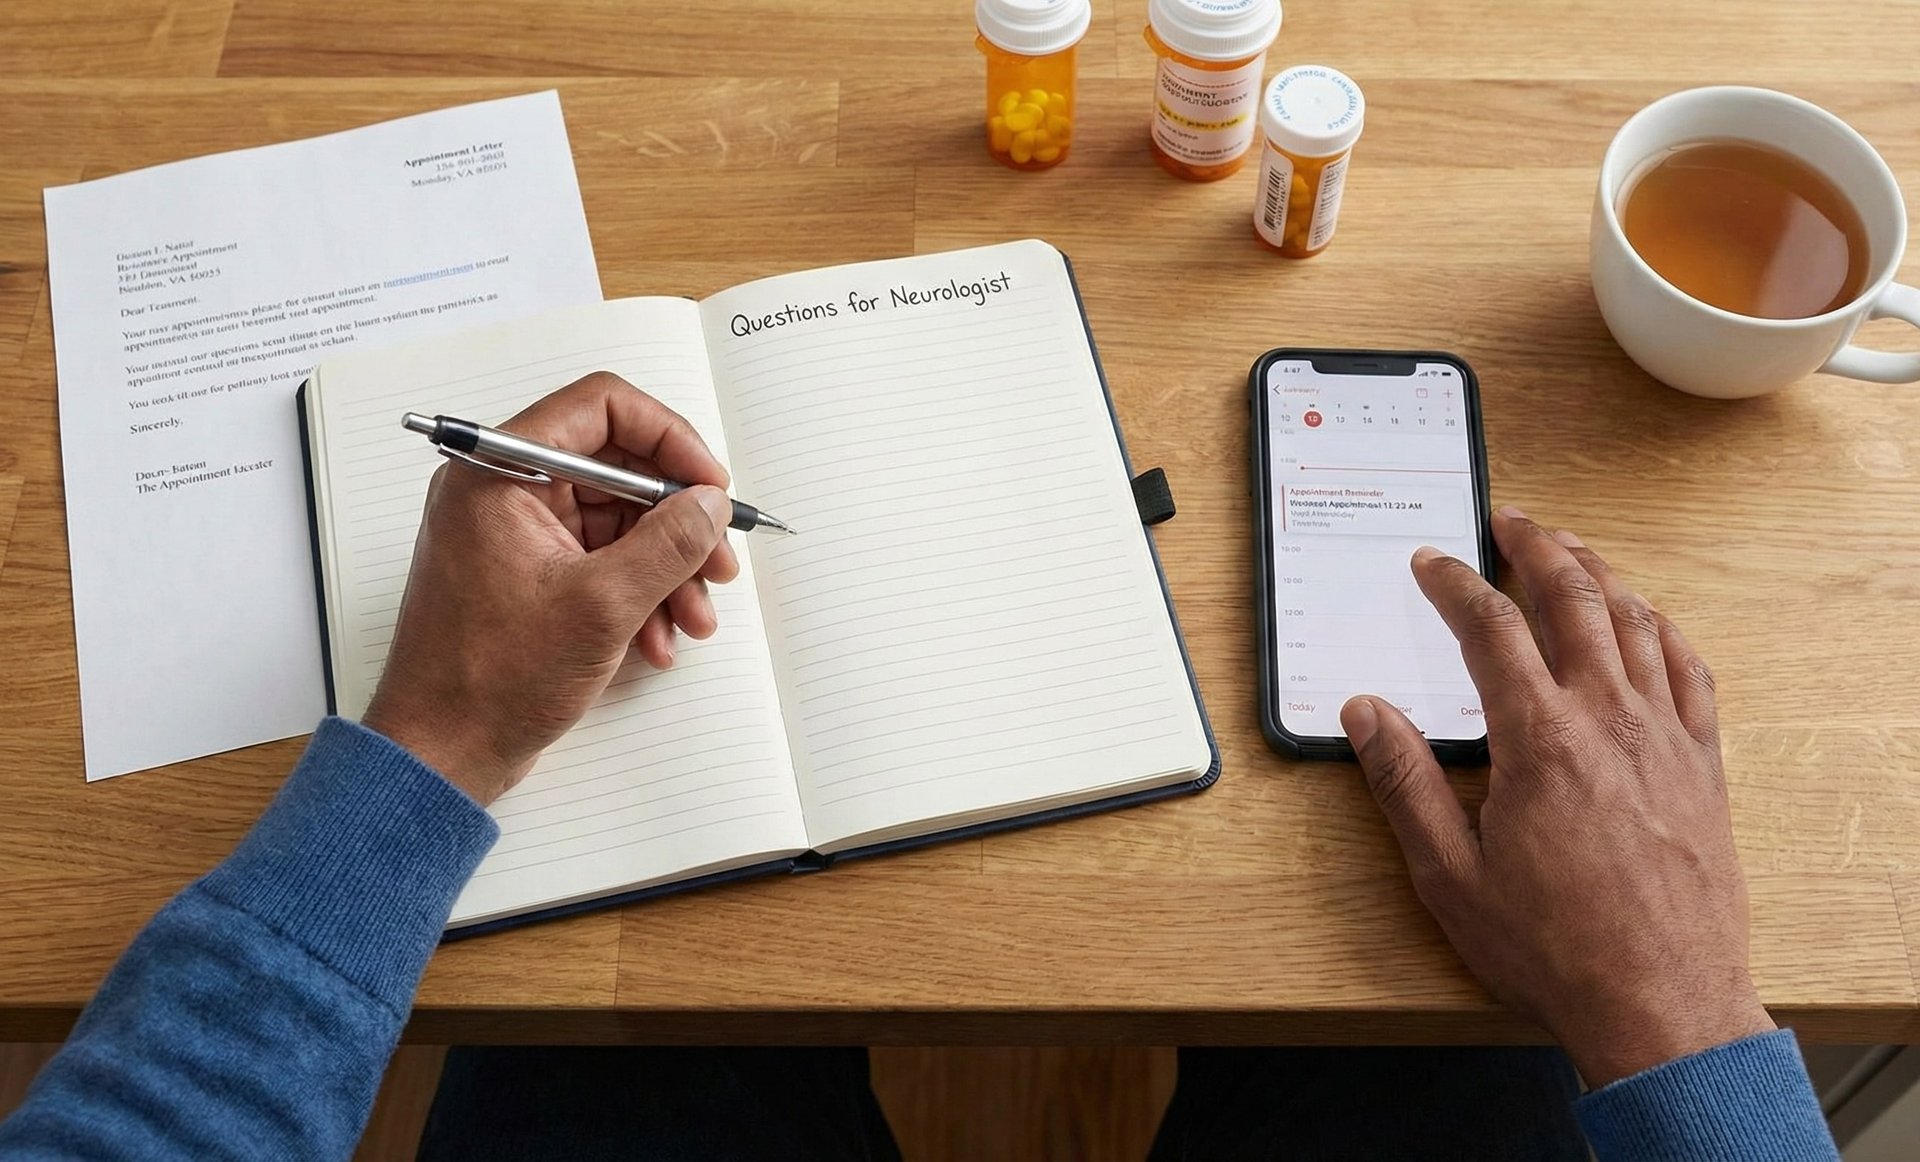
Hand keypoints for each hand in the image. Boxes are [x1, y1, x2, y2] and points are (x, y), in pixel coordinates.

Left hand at [362, 372, 739, 806]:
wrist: (441, 754)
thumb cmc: (488, 682)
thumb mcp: (602, 606)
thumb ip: (667, 543)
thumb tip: (707, 503)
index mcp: (498, 473)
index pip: (601, 408)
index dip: (669, 439)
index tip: (708, 485)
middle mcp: (502, 491)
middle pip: (617, 469)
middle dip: (677, 519)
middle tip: (717, 560)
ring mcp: (514, 534)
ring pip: (616, 521)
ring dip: (666, 567)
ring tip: (693, 616)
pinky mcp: (528, 574)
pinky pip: (600, 560)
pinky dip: (638, 593)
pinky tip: (658, 638)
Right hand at [1341, 507, 1772, 1086]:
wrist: (1662, 1005)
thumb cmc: (1554, 948)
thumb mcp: (1450, 874)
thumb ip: (1404, 783)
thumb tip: (1365, 713)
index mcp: (1540, 740)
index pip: (1491, 629)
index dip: (1456, 584)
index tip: (1432, 563)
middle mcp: (1610, 720)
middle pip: (1574, 600)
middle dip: (1536, 547)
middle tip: (1509, 520)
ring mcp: (1665, 738)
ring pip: (1636, 622)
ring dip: (1600, 573)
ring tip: (1570, 549)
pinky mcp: (1702, 765)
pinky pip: (1690, 670)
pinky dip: (1663, 629)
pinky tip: (1647, 619)